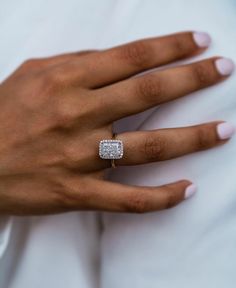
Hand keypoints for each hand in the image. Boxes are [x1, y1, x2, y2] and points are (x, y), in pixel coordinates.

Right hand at [0, 31, 233, 214]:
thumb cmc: (3, 114)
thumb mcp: (34, 74)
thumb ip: (76, 63)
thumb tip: (117, 59)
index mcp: (67, 82)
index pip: (133, 58)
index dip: (171, 47)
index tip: (200, 43)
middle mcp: (78, 116)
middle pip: (149, 93)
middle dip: (193, 79)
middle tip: (224, 70)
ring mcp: (80, 158)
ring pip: (148, 147)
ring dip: (192, 138)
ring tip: (224, 130)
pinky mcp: (78, 192)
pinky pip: (129, 200)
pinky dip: (161, 197)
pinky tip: (186, 189)